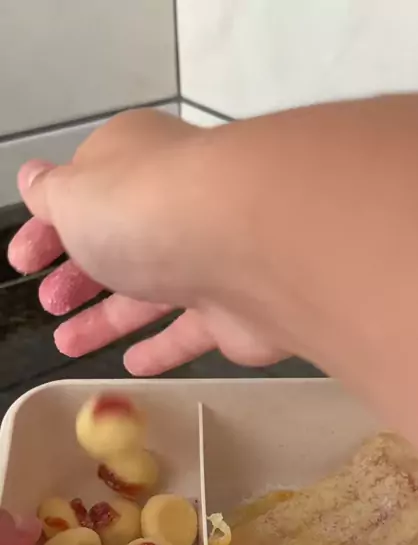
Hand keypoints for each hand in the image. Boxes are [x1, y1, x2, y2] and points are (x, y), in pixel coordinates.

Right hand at [8, 110, 286, 375]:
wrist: (249, 247)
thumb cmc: (144, 209)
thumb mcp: (74, 194)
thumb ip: (52, 195)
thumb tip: (35, 180)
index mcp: (135, 163)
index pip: (85, 193)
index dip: (48, 226)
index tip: (23, 261)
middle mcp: (176, 206)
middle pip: (120, 244)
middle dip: (78, 274)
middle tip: (50, 302)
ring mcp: (209, 258)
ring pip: (150, 292)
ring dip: (106, 317)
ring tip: (67, 343)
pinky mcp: (234, 311)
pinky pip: (189, 331)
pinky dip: (160, 347)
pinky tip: (132, 364)